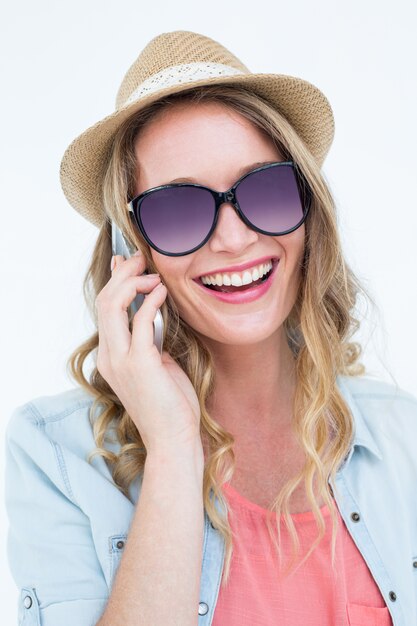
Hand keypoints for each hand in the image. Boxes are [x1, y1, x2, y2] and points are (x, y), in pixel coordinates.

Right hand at [95, 252, 201, 454]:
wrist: (173, 439)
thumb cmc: (169, 404)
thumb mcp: (156, 365)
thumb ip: (149, 340)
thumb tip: (151, 313)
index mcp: (111, 356)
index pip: (104, 310)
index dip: (114, 282)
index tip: (127, 264)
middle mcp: (110, 356)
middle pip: (104, 302)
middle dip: (122, 275)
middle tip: (140, 259)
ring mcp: (121, 360)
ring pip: (112, 306)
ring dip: (132, 283)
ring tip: (151, 273)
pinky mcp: (140, 363)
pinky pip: (140, 321)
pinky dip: (150, 301)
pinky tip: (163, 292)